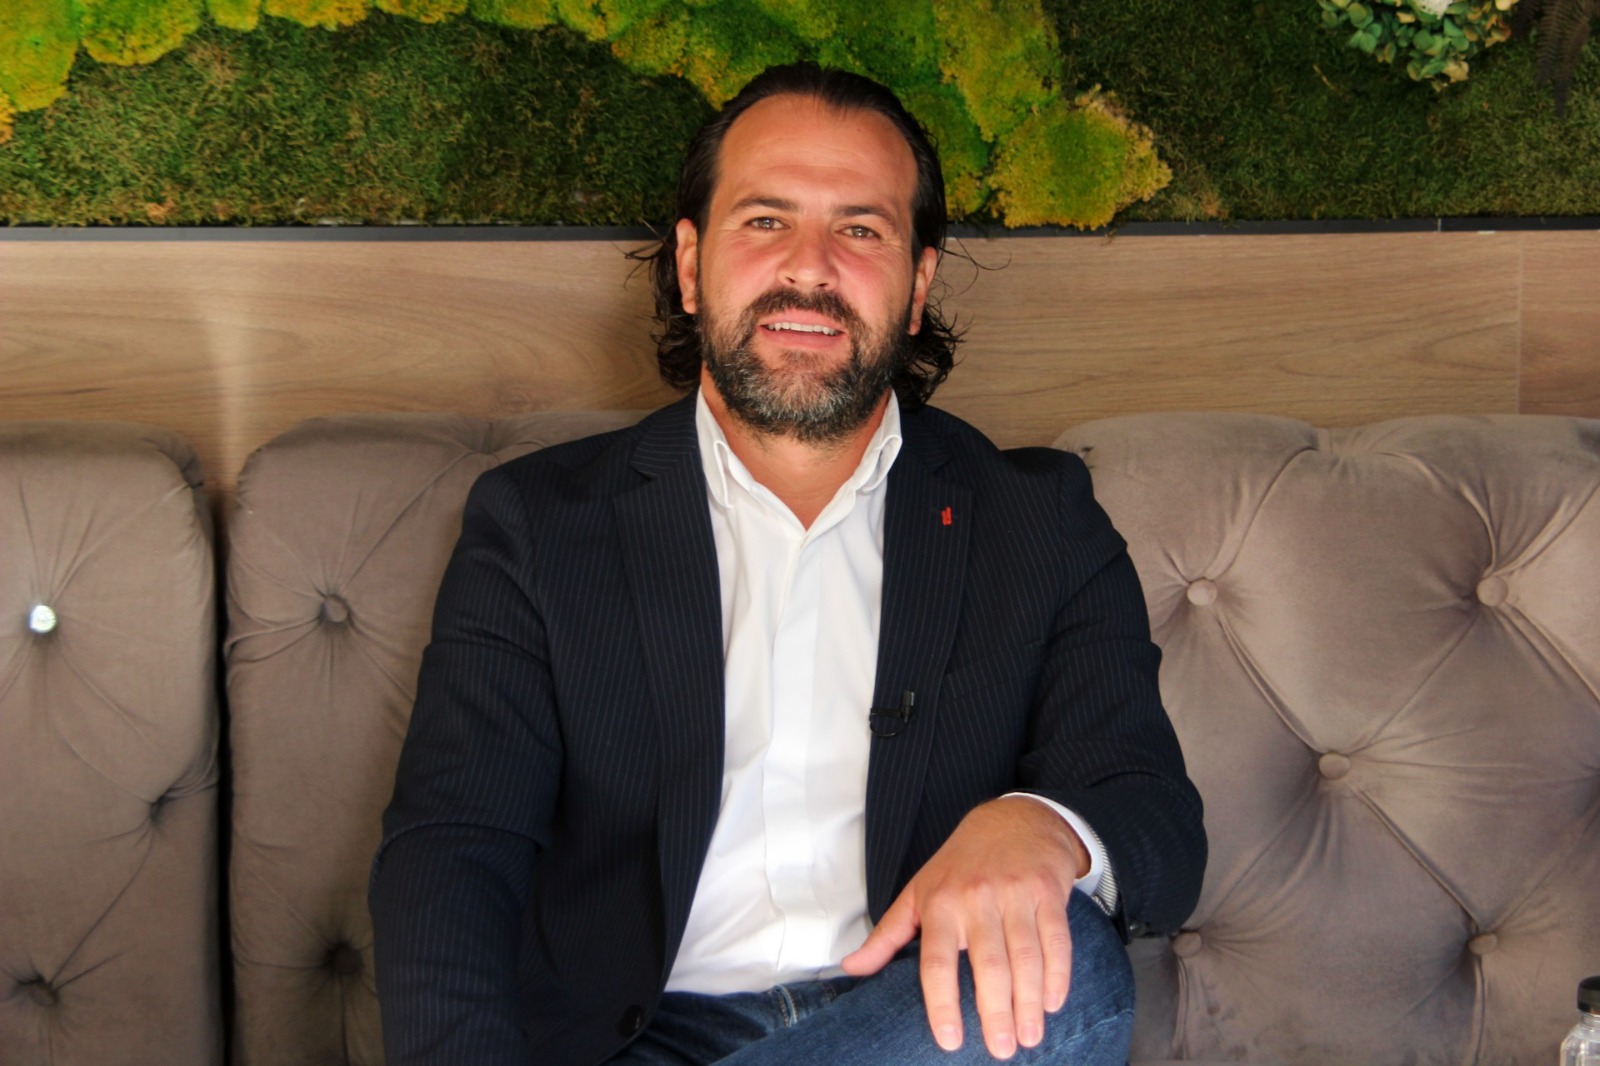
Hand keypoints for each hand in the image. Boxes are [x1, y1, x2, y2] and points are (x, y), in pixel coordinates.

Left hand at [840, 797, 1088, 1059]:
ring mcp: (1015, 894)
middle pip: (988, 965)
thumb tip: (850, 969)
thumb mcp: (918, 892)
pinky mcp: (1048, 892)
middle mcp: (976, 898)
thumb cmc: (961, 864)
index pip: (937, 962)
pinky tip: (1053, 1003)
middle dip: (995, 1012)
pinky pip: (1056, 940)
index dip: (942, 1004)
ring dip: (1029, 1002)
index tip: (950, 1041)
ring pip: (1025, 957)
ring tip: (1029, 1038)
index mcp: (940, 903)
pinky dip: (1058, 974)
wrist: (1014, 820)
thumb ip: (887, 935)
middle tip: (1001, 1051)